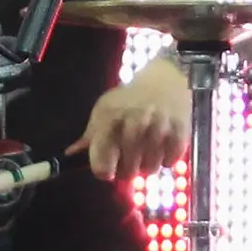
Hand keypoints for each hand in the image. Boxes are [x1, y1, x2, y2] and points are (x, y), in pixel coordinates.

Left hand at [82, 57, 190, 180]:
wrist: (166, 79)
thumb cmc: (130, 98)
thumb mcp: (105, 110)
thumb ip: (90, 135)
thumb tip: (71, 155)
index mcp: (110, 119)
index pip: (102, 163)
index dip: (104, 172)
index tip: (108, 170)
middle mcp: (134, 124)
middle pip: (128, 172)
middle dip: (127, 171)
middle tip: (129, 161)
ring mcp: (158, 128)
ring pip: (150, 169)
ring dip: (147, 166)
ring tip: (146, 153)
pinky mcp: (180, 131)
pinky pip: (170, 162)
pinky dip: (166, 160)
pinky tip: (162, 148)